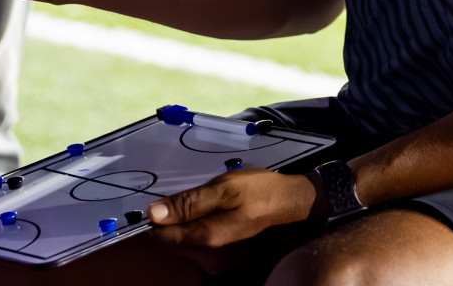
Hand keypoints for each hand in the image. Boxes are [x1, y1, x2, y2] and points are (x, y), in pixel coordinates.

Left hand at [148, 168, 316, 252]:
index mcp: (206, 240)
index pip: (160, 235)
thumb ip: (189, 202)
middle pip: (172, 242)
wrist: (298, 208)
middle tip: (202, 197)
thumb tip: (154, 213)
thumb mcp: (226, 187)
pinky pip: (201, 248)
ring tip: (215, 205)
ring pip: (186, 245)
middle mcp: (209, 260)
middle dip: (177, 219)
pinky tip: (221, 216)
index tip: (171, 198)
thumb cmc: (264, 192)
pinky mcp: (227, 264)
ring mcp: (219, 265)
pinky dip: (203, 231)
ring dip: (191, 225)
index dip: (158, 215)